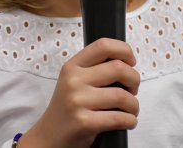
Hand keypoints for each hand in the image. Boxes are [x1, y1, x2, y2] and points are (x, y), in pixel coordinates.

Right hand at [19, 38, 139, 147]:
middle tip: (132, 90)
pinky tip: (128, 122)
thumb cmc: (68, 109)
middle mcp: (73, 80)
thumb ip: (94, 69)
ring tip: (130, 110)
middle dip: (134, 80)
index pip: (103, 45)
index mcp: (72, 66)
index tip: (131, 63)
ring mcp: (77, 101)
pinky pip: (119, 118)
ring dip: (134, 105)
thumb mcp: (73, 81)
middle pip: (119, 68)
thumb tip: (127, 64)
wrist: (48, 137)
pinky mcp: (83, 122)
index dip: (124, 50)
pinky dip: (130, 121)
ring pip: (122, 96)